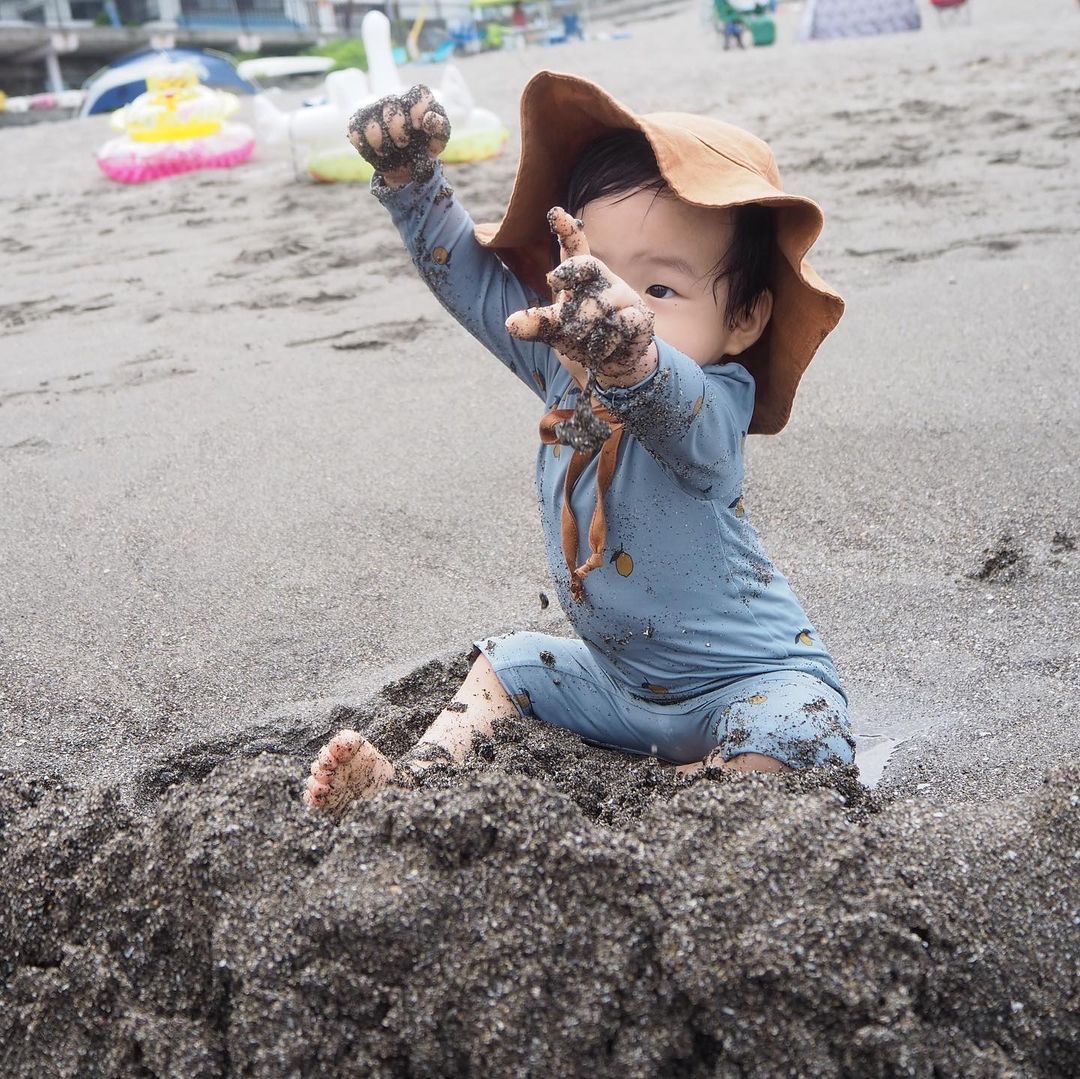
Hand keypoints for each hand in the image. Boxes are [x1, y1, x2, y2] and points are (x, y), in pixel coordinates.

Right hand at [346, 85, 449, 186]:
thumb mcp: (437, 141)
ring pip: (373, 126)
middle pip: (391, 107)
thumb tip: (430, 118)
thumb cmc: (424, 147)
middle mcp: (394, 102)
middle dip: (399, 131)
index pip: (418, 94)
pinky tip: (380, 151)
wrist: (407, 165)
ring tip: (391, 150)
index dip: (418, 109)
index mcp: (416, 101)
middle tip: (404, 144)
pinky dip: (369, 149)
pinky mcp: (359, 123)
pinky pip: (357, 135)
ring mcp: (374, 111)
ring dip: (383, 144)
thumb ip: (440, 128)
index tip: (419, 126)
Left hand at [505, 208, 655, 381]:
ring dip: (582, 325)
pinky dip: (603, 342)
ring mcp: (624, 298)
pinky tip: (600, 349)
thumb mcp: (554, 330)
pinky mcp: (639, 318)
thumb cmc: (582, 336)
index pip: (574, 248)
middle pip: (589, 264)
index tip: (555, 213)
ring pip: (599, 305)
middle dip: (571, 270)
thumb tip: (509, 324)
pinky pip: (620, 325)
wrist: (614, 361)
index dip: (566, 230)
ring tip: (578, 338)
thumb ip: (535, 324)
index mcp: (581, 278)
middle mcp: (603, 281)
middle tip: (553, 279)